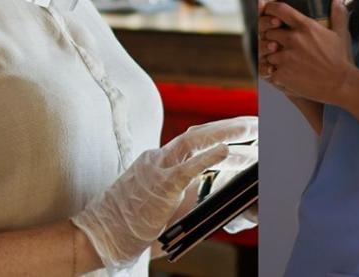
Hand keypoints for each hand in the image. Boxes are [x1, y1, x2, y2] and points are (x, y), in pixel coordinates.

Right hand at [72, 116, 257, 269]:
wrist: (102, 235)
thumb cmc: (132, 226)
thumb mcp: (163, 204)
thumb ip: (187, 195)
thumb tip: (217, 193)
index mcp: (157, 163)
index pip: (192, 140)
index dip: (218, 132)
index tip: (242, 129)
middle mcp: (157, 160)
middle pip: (196, 134)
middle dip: (228, 126)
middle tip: (256, 122)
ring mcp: (156, 170)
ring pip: (192, 142)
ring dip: (224, 133)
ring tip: (251, 128)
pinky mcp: (158, 187)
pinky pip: (186, 169)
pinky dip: (207, 158)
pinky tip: (227, 151)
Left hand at [258, 0, 356, 104]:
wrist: (342, 85)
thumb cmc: (342, 59)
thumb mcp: (341, 32)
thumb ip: (338, 12)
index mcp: (305, 27)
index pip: (280, 10)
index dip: (270, 8)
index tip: (267, 9)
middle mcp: (293, 40)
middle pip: (269, 31)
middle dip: (270, 34)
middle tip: (276, 40)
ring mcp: (286, 58)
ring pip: (266, 51)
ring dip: (271, 53)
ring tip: (280, 58)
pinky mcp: (282, 74)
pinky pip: (267, 70)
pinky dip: (271, 71)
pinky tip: (280, 71)